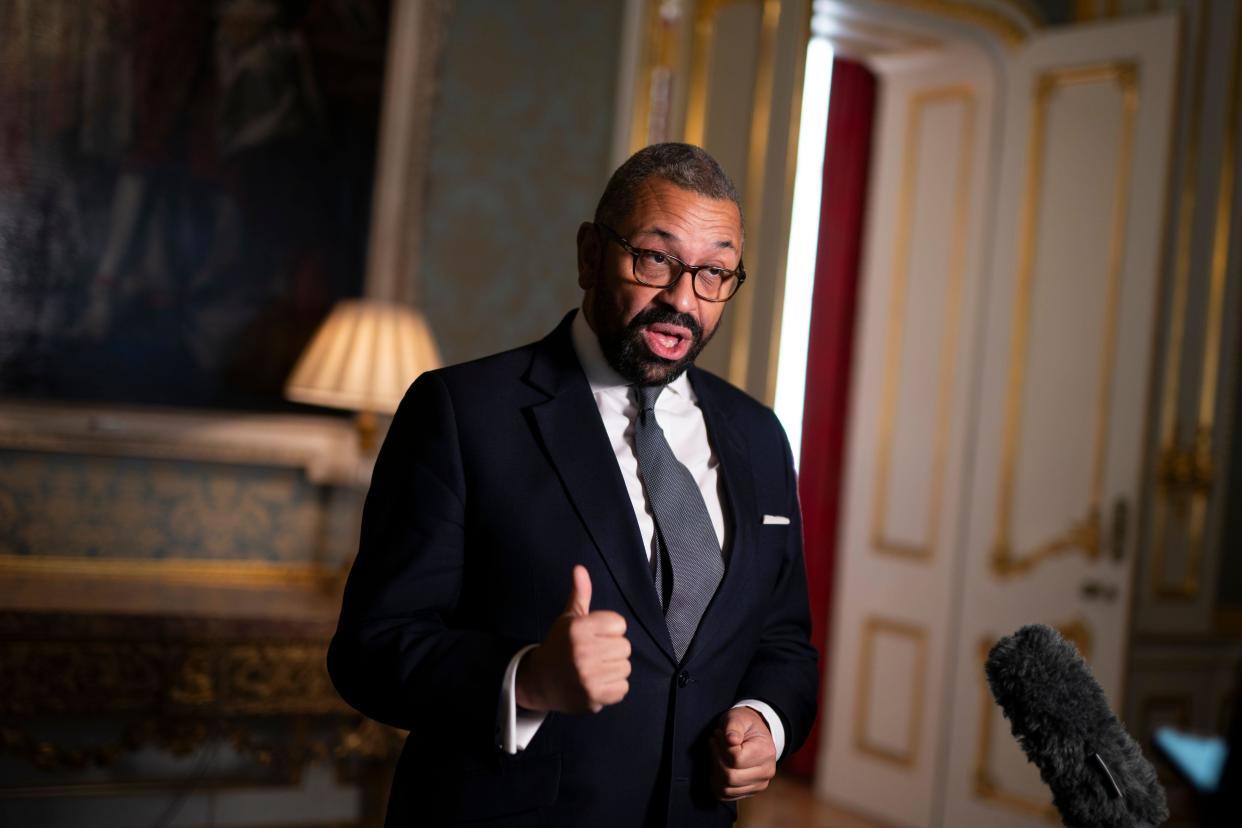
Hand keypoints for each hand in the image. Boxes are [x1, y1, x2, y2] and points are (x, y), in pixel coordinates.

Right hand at [515, 565, 631, 713]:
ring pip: (625, 668)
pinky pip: (623, 688)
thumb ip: (579, 594)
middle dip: (613, 650)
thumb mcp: (568, 619)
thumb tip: (580, 568)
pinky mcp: (593, 697)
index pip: (620, 624)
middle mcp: (583, 651)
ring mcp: (588, 676)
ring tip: (595, 669)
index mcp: (579, 628)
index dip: (610, 630)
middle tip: (594, 655)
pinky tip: (597, 684)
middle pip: (625, 647)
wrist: (539, 682)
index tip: (595, 636)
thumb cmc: (559, 646)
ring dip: (614, 670)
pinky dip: (613, 688)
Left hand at [710, 706, 777, 800]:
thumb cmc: (744, 724)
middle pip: (731, 777)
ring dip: (715, 771)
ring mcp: (759, 784)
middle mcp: (766, 772)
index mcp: (766, 752)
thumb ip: (734, 727)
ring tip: (716, 752)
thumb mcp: (738, 717)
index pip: (736, 759)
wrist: (754, 734)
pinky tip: (717, 766)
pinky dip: (717, 782)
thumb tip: (731, 740)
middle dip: (716, 759)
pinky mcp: (750, 791)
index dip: (721, 748)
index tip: (717, 735)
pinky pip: (727, 795)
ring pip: (727, 788)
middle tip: (714, 742)